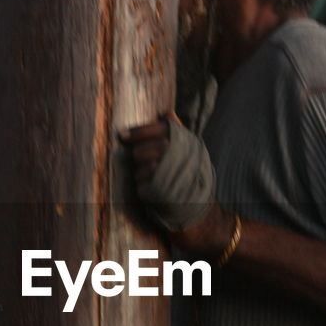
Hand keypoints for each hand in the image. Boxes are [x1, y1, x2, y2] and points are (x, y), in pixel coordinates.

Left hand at [120, 114, 215, 232]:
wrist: (202, 214)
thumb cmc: (192, 180)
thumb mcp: (190, 152)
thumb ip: (178, 132)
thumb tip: (166, 111)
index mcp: (188, 145)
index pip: (160, 129)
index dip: (139, 131)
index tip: (123, 135)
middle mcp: (182, 157)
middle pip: (144, 150)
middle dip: (139, 156)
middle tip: (141, 161)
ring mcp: (172, 177)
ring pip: (141, 169)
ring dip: (141, 175)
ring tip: (152, 180)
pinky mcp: (163, 194)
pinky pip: (142, 187)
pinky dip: (143, 190)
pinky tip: (152, 193)